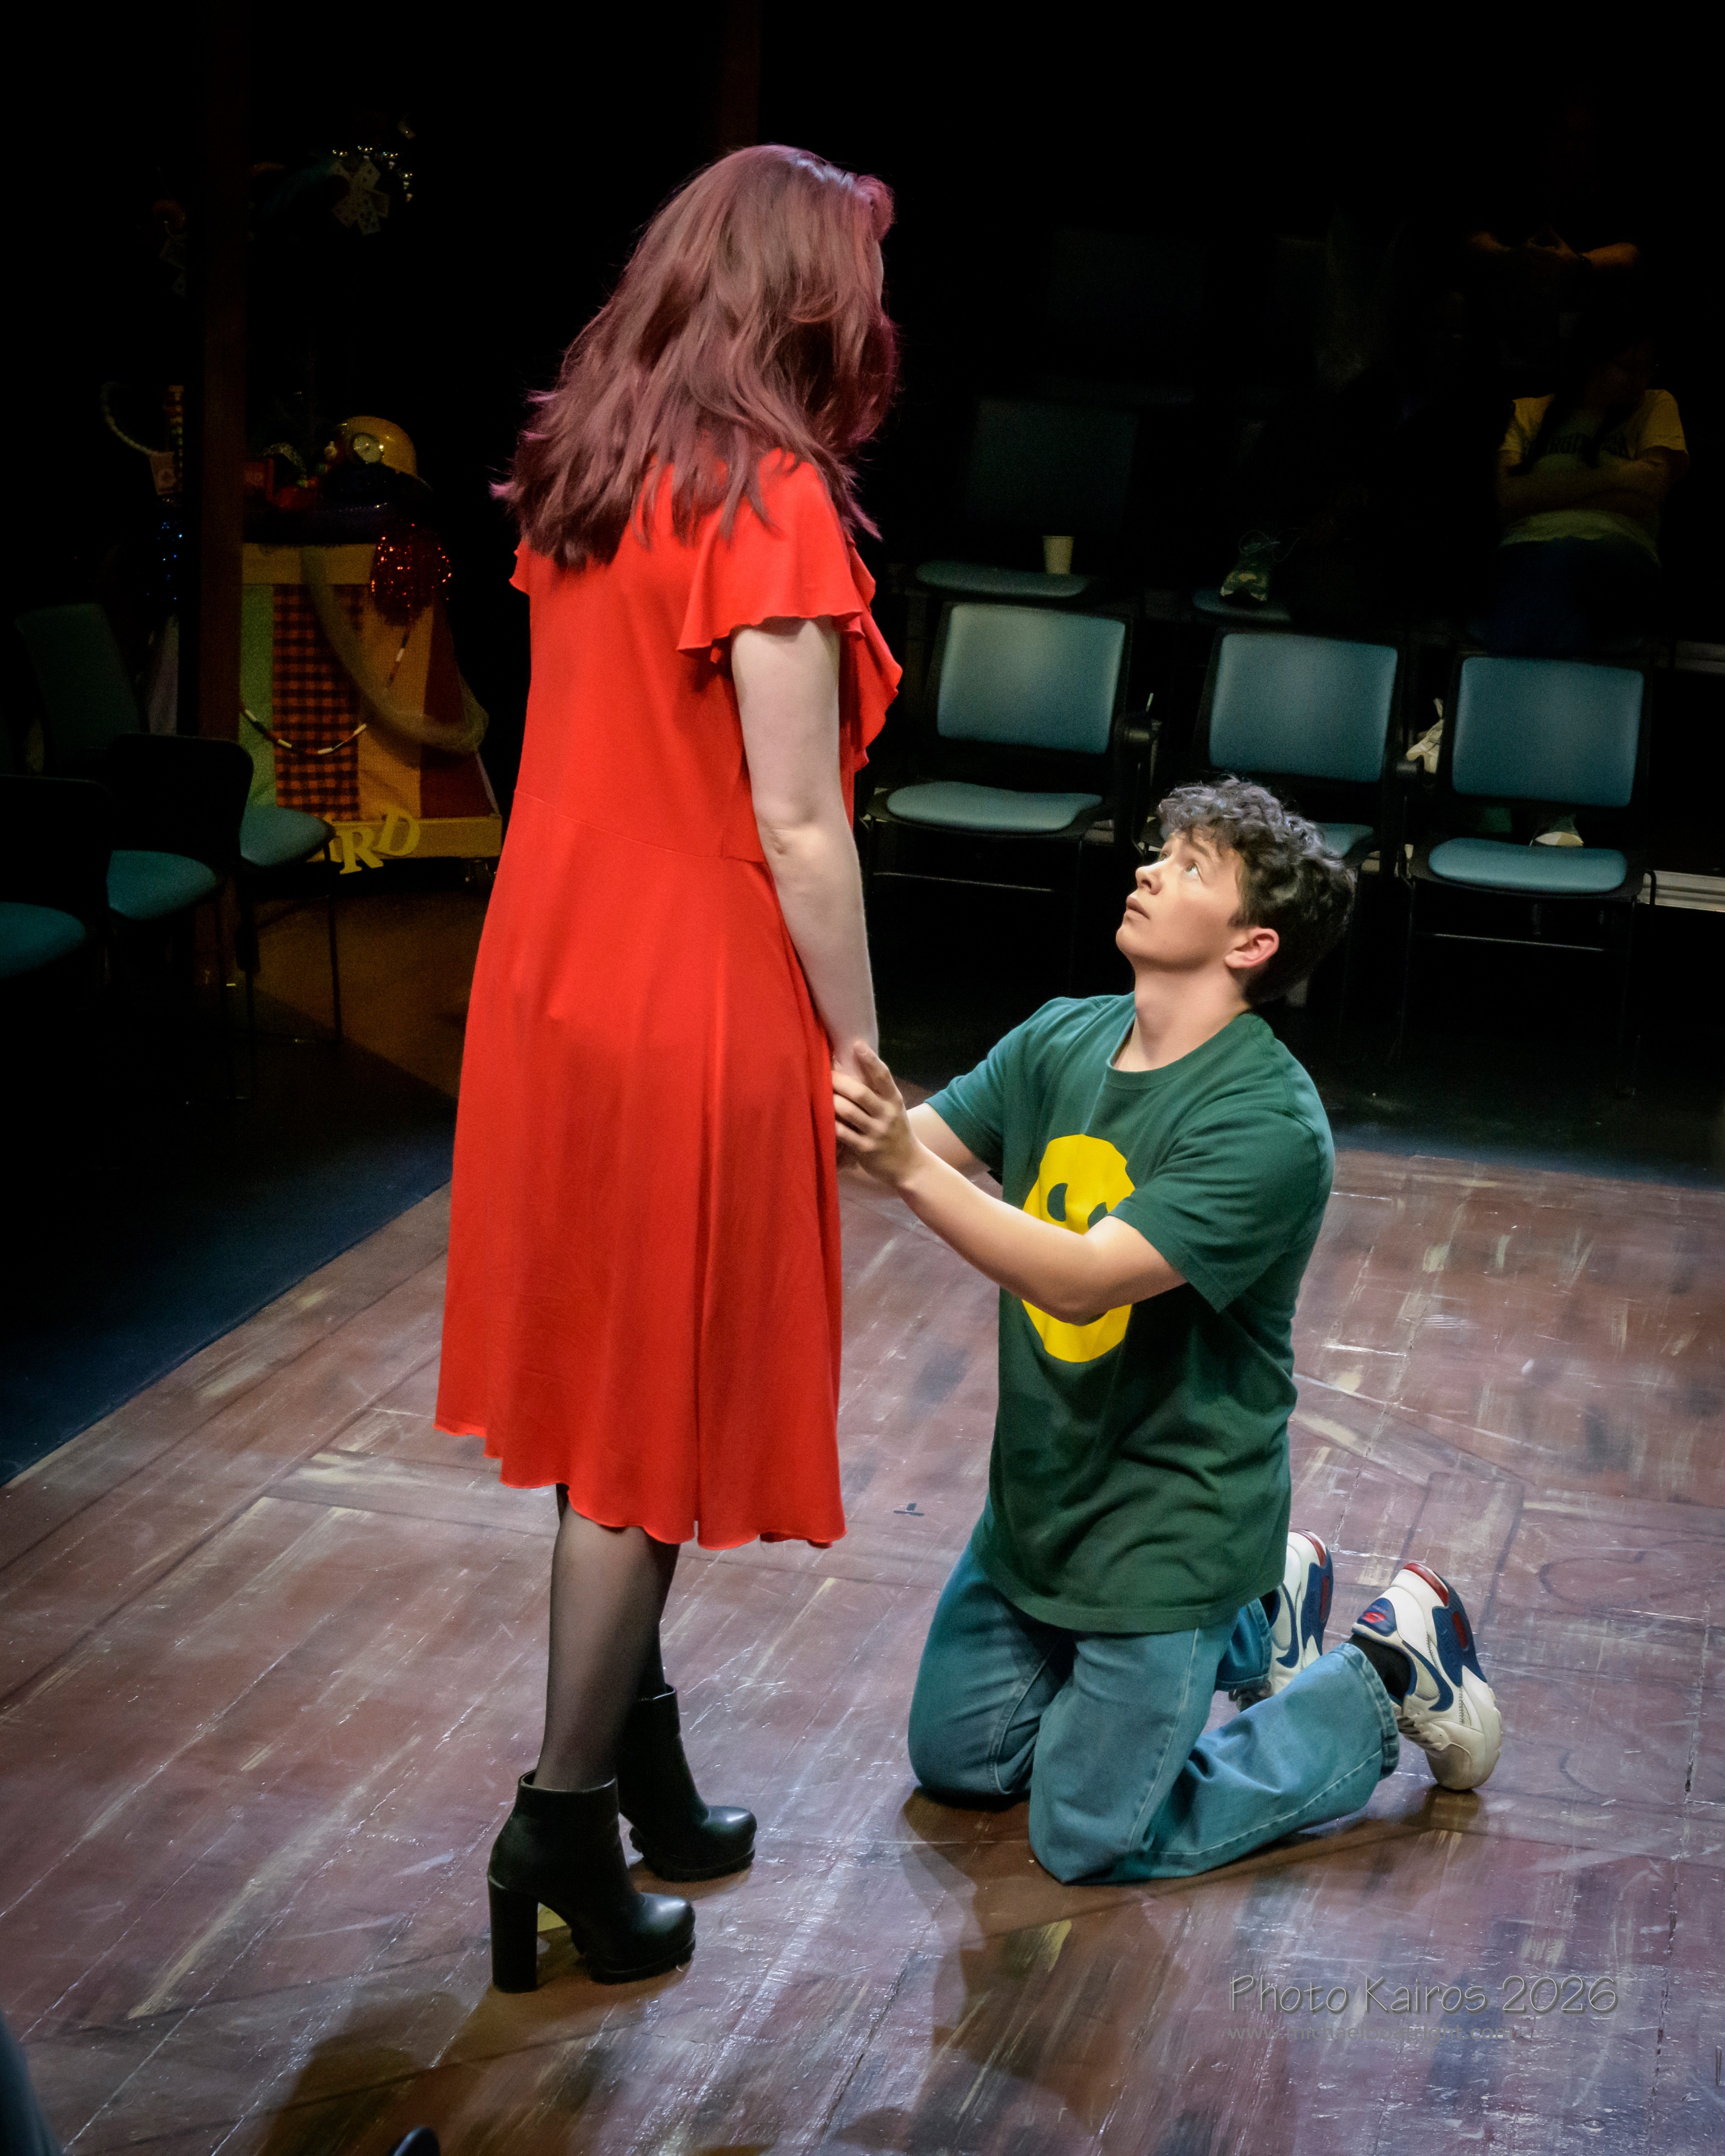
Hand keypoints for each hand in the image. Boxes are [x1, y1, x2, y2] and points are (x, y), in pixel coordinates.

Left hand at [832, 1043, 920, 1190]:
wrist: (908, 1165)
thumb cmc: (895, 1130)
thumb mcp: (893, 1109)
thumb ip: (878, 1091)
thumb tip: (854, 1064)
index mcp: (894, 1100)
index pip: (883, 1076)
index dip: (870, 1059)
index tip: (857, 1044)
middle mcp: (887, 1114)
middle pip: (860, 1093)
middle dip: (839, 1081)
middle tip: (824, 1073)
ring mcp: (876, 1132)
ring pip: (848, 1112)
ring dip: (831, 1101)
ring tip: (818, 1092)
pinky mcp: (865, 1149)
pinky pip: (842, 1133)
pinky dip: (830, 1124)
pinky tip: (819, 1116)